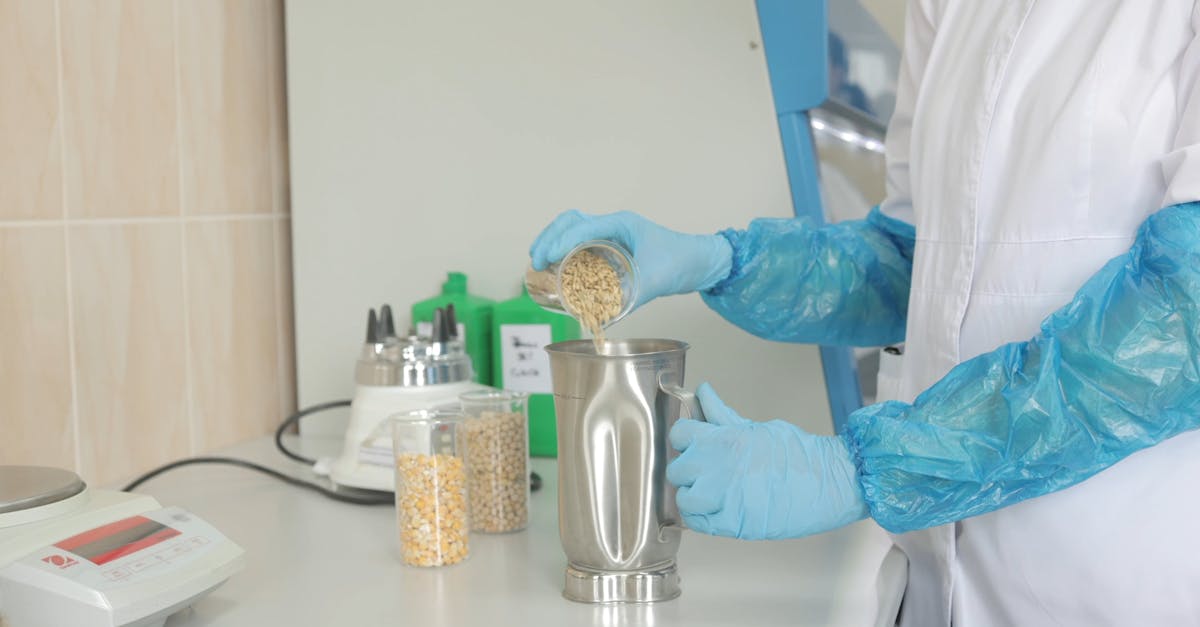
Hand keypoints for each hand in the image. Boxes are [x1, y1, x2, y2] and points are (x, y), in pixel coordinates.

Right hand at [529, 210, 732, 308]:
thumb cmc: (681, 262)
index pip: (582, 226)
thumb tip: (602, 320)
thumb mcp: (654, 280)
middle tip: (535, 260)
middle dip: (548, 237)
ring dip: (553, 240)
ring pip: (572, 228)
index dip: (559, 241)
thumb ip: (630, 298)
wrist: (700, 261)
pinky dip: (565, 250)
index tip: (545, 258)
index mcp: (621, 224)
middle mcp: (613, 225)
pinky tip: (556, 266)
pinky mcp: (612, 245)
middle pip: (569, 221)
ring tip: (538, 261)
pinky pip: (581, 242)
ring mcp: (612, 233)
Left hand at [666, 383, 868, 539]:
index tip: (693, 445)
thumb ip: (723, 416)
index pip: (679, 434)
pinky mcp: (734, 523)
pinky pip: (698, 523)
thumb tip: (704, 393)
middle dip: (688, 470)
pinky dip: (701, 518)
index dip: (684, 440)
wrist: (831, 481)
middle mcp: (719, 466)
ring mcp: (725, 496)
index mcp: (725, 439)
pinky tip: (715, 511)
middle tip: (706, 472)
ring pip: (683, 498)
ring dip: (692, 497)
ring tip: (709, 495)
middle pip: (677, 469)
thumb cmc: (802, 454)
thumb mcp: (757, 427)